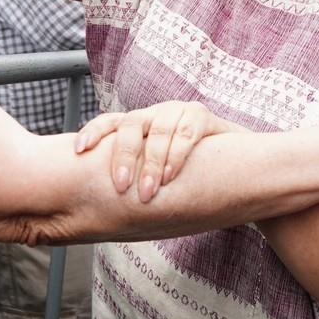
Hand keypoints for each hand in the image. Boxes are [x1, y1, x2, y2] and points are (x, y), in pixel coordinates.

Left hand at [74, 101, 240, 202]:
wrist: (239, 171)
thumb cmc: (189, 177)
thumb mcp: (157, 175)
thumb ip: (135, 178)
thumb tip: (98, 207)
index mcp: (140, 125)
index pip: (109, 121)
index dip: (93, 132)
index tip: (79, 150)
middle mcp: (156, 114)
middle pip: (132, 124)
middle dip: (124, 155)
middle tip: (121, 186)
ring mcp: (181, 112)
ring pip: (160, 128)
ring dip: (152, 161)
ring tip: (148, 190)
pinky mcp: (205, 117)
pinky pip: (188, 131)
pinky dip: (177, 154)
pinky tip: (171, 176)